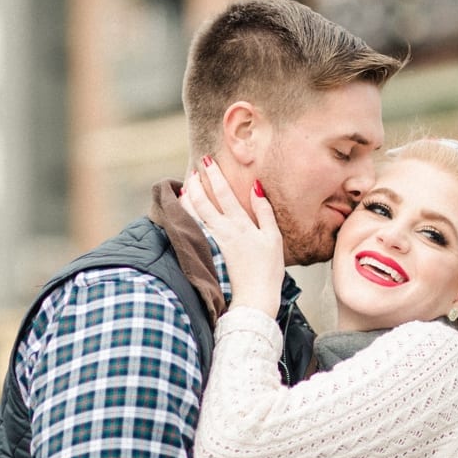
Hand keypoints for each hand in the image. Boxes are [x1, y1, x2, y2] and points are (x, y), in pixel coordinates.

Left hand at [181, 156, 283, 318]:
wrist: (254, 297)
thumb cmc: (268, 269)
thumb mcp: (273, 238)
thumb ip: (264, 211)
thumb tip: (256, 187)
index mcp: (240, 224)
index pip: (223, 192)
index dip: (214, 174)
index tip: (207, 160)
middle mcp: (223, 230)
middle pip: (202, 200)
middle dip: (197, 182)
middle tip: (195, 169)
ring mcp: (213, 242)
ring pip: (193, 214)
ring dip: (188, 197)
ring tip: (186, 186)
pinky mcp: (208, 253)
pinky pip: (193, 229)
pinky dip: (186, 216)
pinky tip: (184, 211)